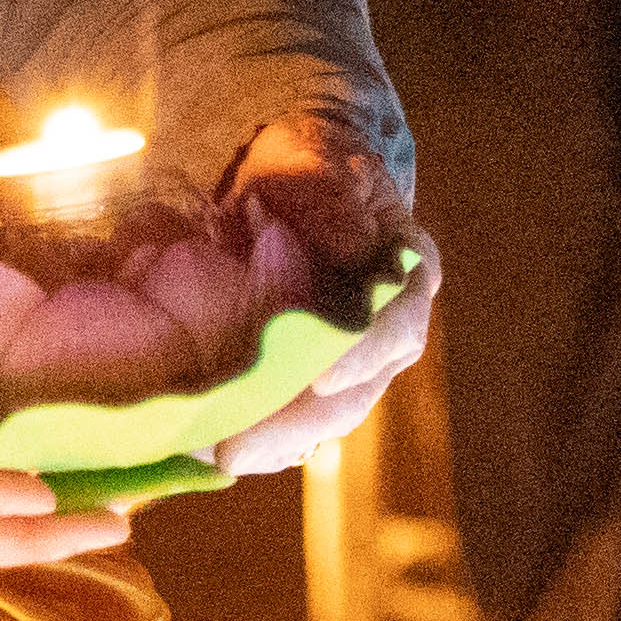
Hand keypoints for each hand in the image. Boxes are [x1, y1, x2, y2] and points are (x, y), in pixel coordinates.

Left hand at [189, 110, 432, 484]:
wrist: (293, 177)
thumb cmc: (306, 161)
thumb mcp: (316, 160)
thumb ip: (331, 197)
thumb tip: (354, 246)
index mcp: (408, 268)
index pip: (397, 322)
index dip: (362, 355)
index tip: (320, 380)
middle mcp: (390, 323)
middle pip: (357, 388)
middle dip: (298, 424)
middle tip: (237, 450)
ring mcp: (354, 354)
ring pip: (325, 413)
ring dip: (274, 441)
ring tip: (218, 459)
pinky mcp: (314, 372)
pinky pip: (296, 414)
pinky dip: (261, 434)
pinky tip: (213, 451)